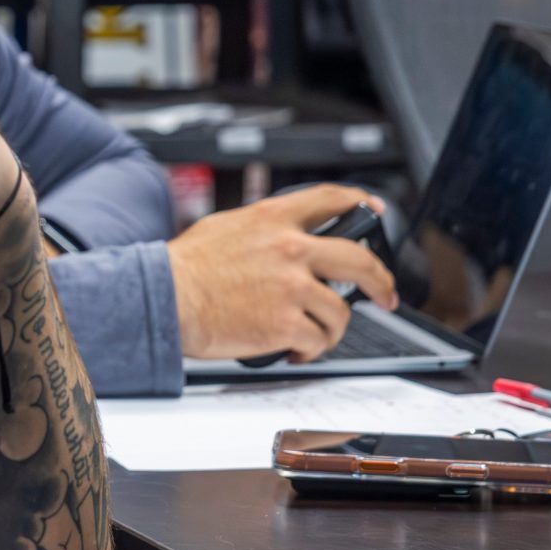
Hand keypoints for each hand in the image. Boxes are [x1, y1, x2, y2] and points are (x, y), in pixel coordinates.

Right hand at [167, 185, 399, 361]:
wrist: (165, 298)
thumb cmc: (184, 268)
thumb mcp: (224, 228)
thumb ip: (262, 230)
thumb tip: (281, 239)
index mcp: (273, 219)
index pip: (330, 199)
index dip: (360, 201)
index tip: (376, 209)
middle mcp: (290, 248)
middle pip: (360, 259)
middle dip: (381, 281)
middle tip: (385, 295)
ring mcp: (292, 286)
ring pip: (340, 311)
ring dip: (330, 328)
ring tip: (311, 335)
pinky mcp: (287, 323)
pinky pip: (318, 340)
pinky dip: (309, 350)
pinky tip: (294, 350)